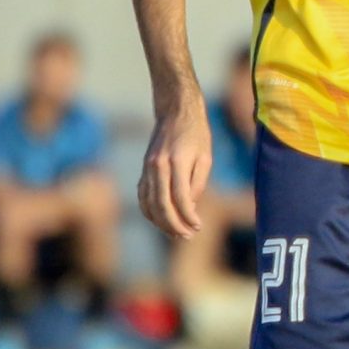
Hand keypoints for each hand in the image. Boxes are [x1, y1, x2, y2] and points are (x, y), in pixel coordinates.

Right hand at [138, 102, 212, 238]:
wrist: (175, 112)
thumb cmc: (196, 134)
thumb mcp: (205, 157)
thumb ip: (197, 183)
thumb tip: (189, 208)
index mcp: (176, 162)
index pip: (180, 198)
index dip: (188, 216)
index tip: (198, 226)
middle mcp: (158, 166)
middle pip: (161, 205)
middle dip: (174, 225)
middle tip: (188, 235)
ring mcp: (147, 168)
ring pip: (149, 204)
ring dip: (161, 222)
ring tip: (176, 233)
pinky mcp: (144, 170)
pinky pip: (143, 196)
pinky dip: (150, 212)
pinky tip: (161, 221)